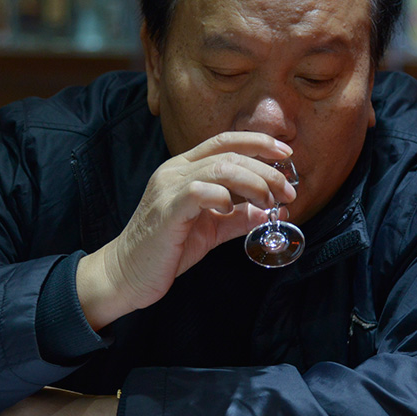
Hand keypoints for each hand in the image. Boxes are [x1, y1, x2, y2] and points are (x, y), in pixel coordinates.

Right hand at [77, 132, 295, 328]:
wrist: (128, 273)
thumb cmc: (168, 249)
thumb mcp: (211, 229)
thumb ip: (239, 217)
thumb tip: (274, 212)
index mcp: (184, 168)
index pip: (225, 141)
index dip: (257, 142)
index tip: (285, 154)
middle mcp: (175, 170)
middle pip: (229, 154)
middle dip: (266, 169)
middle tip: (288, 190)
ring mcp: (169, 187)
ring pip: (220, 168)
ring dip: (254, 182)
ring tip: (270, 201)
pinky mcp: (167, 210)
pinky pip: (200, 191)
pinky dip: (224, 197)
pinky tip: (232, 209)